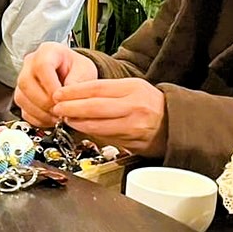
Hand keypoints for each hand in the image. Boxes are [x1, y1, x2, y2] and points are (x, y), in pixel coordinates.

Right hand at [14, 42, 99, 126]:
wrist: (74, 75)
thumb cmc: (78, 69)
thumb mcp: (85, 70)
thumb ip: (77, 82)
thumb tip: (65, 99)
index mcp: (48, 51)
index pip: (41, 66)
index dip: (50, 85)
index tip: (61, 98)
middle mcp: (31, 63)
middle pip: (26, 82)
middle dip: (44, 102)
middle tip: (60, 110)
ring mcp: (24, 79)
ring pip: (21, 97)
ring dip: (40, 112)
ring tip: (57, 116)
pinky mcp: (23, 95)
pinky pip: (23, 110)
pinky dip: (37, 119)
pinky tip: (51, 118)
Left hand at [49, 78, 167, 156]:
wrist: (175, 123)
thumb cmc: (150, 103)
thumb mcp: (133, 87)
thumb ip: (108, 90)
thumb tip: (78, 94)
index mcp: (132, 89)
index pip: (96, 88)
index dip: (74, 91)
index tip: (59, 93)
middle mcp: (133, 108)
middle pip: (95, 107)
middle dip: (71, 108)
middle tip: (57, 107)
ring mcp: (133, 127)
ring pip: (98, 126)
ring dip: (78, 123)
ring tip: (65, 118)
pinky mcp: (133, 144)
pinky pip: (107, 138)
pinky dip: (91, 133)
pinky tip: (81, 129)